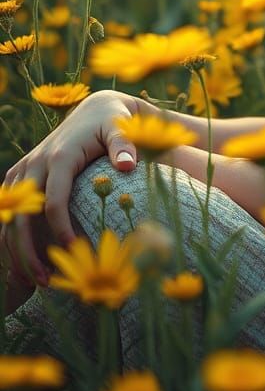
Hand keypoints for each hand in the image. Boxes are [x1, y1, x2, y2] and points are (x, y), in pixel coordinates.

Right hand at [0, 89, 138, 288]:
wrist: (95, 108)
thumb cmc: (113, 122)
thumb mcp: (122, 128)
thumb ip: (124, 145)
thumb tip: (127, 166)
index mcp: (60, 158)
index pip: (54, 202)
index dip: (61, 230)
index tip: (74, 252)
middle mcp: (36, 164)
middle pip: (23, 216)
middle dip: (29, 251)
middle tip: (46, 282)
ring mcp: (25, 170)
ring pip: (9, 217)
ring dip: (17, 250)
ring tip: (36, 281)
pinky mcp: (21, 175)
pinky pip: (8, 212)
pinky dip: (12, 237)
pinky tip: (26, 262)